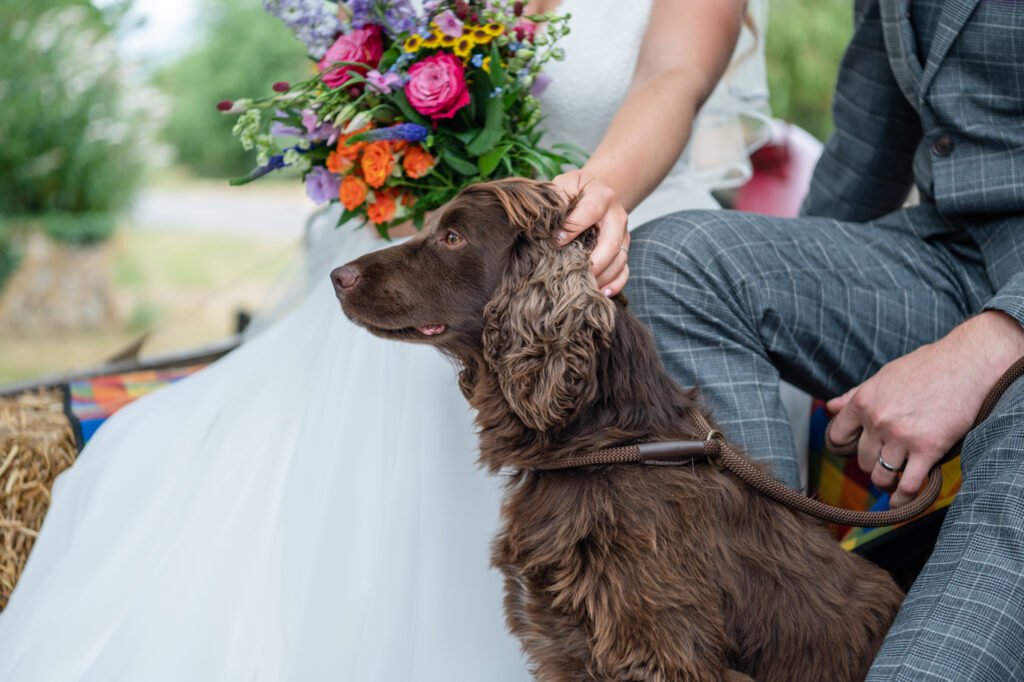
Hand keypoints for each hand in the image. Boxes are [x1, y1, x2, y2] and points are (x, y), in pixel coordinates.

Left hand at [551, 169, 629, 295]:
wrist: (596, 191)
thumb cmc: (575, 191)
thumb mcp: (565, 184)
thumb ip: (557, 197)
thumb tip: (546, 221)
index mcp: (602, 197)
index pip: (590, 212)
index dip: (573, 228)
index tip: (556, 242)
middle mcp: (617, 217)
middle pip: (611, 243)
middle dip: (593, 262)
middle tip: (572, 274)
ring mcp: (623, 235)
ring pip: (619, 260)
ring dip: (602, 276)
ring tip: (582, 288)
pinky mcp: (623, 249)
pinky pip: (624, 270)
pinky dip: (615, 284)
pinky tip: (601, 292)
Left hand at [827, 311, 1023, 506]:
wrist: (966, 363)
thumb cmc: (926, 367)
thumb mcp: (884, 376)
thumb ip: (855, 395)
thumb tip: (830, 407)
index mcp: (863, 402)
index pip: (838, 437)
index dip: (846, 447)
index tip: (856, 450)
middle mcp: (878, 421)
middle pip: (862, 460)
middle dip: (873, 463)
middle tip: (886, 461)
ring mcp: (902, 437)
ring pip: (881, 476)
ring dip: (887, 482)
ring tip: (894, 481)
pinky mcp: (928, 449)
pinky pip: (908, 486)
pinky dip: (903, 500)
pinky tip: (901, 502)